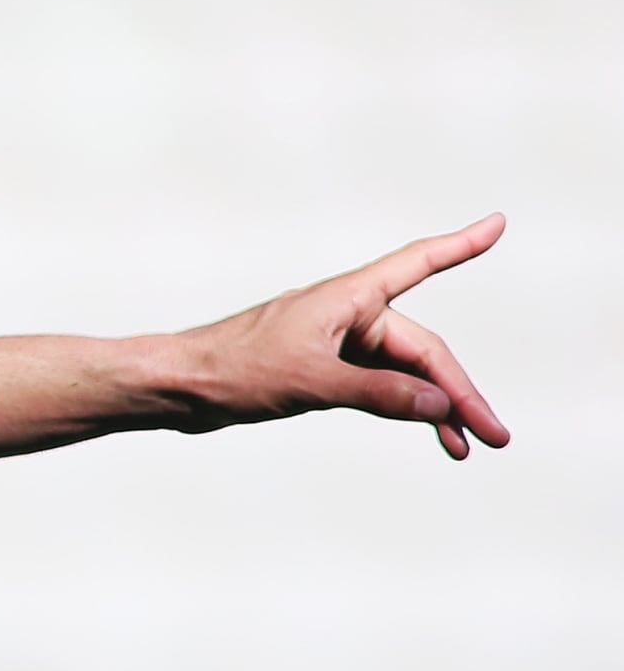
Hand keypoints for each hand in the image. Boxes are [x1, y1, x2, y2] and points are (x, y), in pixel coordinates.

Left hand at [180, 216, 510, 457]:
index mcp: (345, 299)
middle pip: (421, 349)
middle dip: (457, 391)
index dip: (459, 246)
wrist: (175, 388)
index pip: (417, 264)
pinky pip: (378, 386)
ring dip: (434, 407)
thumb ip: (379, 393)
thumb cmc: (231, 371)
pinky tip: (429, 432)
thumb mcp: (311, 382)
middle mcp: (345, 315)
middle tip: (492, 433)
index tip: (496, 224)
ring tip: (465, 446)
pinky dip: (403, 408)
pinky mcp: (320, 369)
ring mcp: (334, 343)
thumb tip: (439, 405)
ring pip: (403, 373)